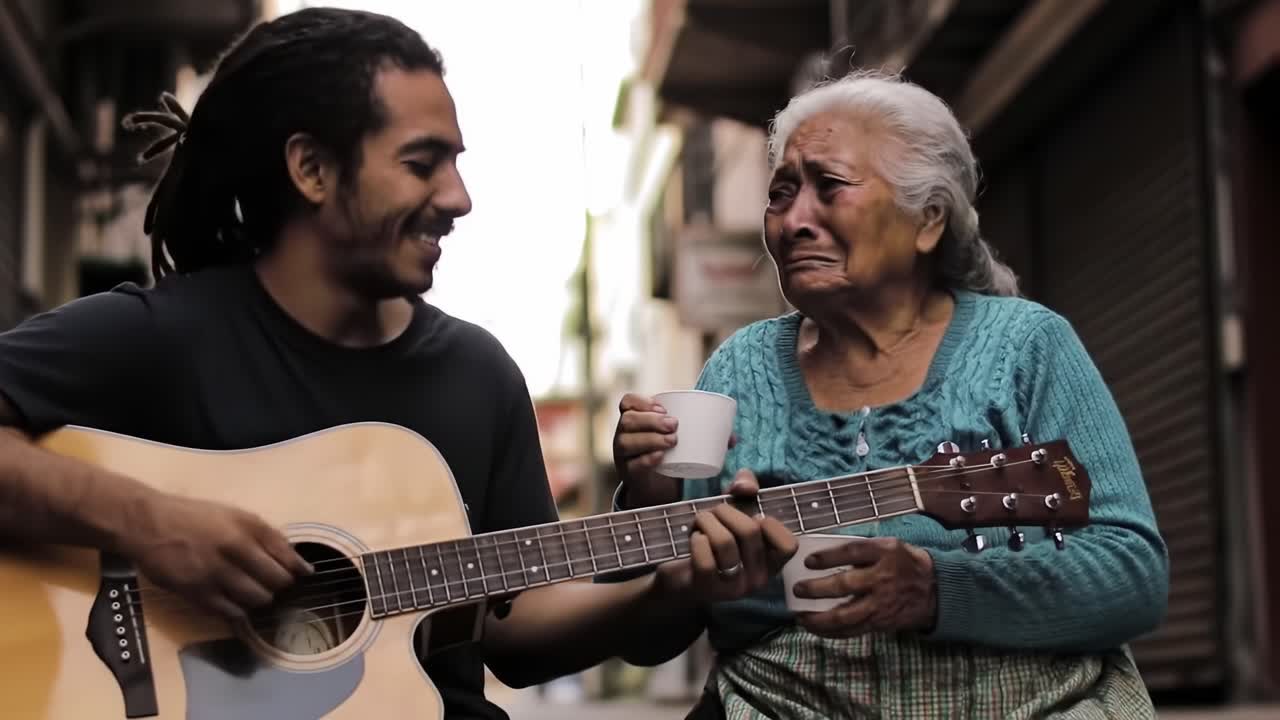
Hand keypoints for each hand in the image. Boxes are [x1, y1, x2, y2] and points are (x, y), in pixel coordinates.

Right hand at [122, 492, 312, 619]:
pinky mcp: (197, 594)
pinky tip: (236, 604)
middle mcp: (236, 551)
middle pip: (277, 582)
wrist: (148, 524)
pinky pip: (231, 613)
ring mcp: (216, 575)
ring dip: (261, 599)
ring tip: (254, 592)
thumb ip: (267, 536)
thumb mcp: (236, 515)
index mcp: (248, 529)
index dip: (298, 571)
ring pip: (257, 600)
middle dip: (280, 586)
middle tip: (274, 585)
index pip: (288, 559)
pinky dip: (239, 612)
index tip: (302, 576)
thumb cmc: (196, 517)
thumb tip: (298, 561)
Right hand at [612, 393, 734, 505]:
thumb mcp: (682, 442)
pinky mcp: (629, 475)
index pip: (627, 402)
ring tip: (673, 441)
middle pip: (628, 420)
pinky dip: (646, 460)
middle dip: (651, 420)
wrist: (656, 489)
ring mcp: (623, 456)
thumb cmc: (670, 457)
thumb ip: (706, 437)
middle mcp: (623, 436)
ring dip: (650, 438)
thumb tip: (733, 438)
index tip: (663, 407)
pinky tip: (660, 458)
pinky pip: (632, 465)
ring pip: (626, 441)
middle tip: (675, 425)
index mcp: (635, 421)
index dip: (642, 401)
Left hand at [654, 470, 795, 603]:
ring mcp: (733, 588)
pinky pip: (704, 559)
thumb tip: (745, 486)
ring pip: (724, 541)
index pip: (789, 545)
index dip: (771, 523)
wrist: (680, 573)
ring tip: (701, 523)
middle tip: (714, 514)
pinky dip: (695, 539)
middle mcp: (757, 579)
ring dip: (706, 520)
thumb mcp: (734, 509)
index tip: (752, 517)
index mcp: (771, 563)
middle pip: (750, 531)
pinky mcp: (706, 589)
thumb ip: (746, 487)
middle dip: (725, 510)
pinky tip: (695, 539)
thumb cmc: (714, 538)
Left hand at [792, 537, 936, 637]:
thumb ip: (862, 549)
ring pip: (845, 615)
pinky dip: (831, 632)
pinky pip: (852, 631)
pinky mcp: (880, 623)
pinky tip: (816, 628)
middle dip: (816, 588)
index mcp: (884, 553)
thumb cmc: (905, 563)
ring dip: (819, 618)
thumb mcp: (889, 546)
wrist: (935, 590)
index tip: (808, 561)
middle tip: (798, 589)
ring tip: (801, 616)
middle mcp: (882, 578)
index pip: (851, 552)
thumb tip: (825, 552)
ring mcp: (881, 604)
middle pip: (844, 585)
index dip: (828, 557)